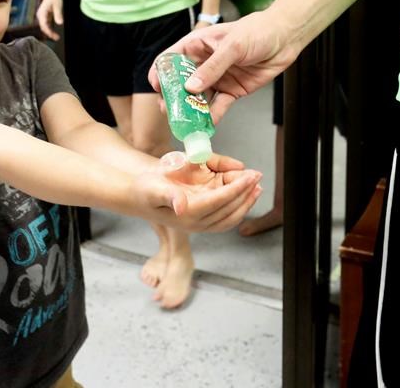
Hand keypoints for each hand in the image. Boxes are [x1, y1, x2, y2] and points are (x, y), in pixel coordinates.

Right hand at [36, 0, 63, 40]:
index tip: (53, 36)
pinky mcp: (45, 16)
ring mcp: (42, 16)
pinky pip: (46, 25)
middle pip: (43, 27)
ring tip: (57, 37)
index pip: (43, 24)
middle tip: (57, 38)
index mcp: (41, 13)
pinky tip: (55, 33)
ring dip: (50, 32)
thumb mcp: (58, 5)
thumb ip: (58, 14)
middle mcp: (40, 15)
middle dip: (49, 33)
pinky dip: (50, 29)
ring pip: (44, 27)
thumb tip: (60, 23)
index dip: (48, 31)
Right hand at [133, 154, 262, 231]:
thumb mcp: (154, 187)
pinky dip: (239, 209)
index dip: (236, 188)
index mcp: (187, 214)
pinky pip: (227, 219)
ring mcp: (201, 224)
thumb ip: (168, 195)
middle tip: (258, 176)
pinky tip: (247, 197)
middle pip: (229, 209)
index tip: (250, 176)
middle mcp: (196, 223)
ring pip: (231, 217)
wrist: (142, 195)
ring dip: (246, 202)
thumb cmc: (147, 188)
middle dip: (246, 193)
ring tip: (257, 187)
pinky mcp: (203, 222)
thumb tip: (181, 205)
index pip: (219, 201)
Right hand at [148, 10, 299, 122]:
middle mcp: (204, 63)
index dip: (160, 73)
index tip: (156, 88)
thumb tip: (190, 87)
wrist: (286, 38)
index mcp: (198, 45)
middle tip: (169, 112)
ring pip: (199, 98)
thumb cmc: (258, 31)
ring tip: (186, 123)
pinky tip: (206, 125)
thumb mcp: (232, 46)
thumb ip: (212, 68)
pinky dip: (212, 116)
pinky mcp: (232, 90)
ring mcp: (218, 78)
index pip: (171, 59)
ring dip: (192, 110)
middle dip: (174, 98)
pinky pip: (218, 106)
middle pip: (182, 82)